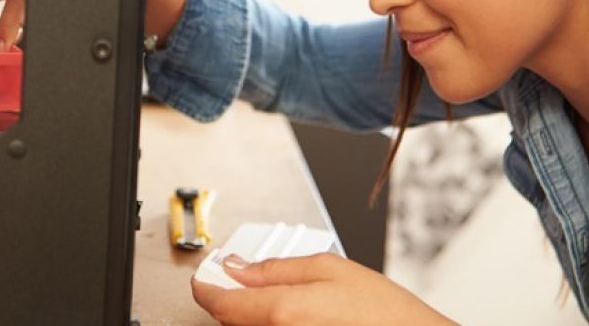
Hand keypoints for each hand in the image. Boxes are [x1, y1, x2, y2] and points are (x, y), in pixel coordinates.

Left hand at [191, 253, 455, 325]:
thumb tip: (238, 266)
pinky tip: (298, 318)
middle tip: (250, 280)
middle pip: (231, 320)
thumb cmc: (384, 313)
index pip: (220, 302)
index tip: (204, 277)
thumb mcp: (330, 268)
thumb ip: (277, 267)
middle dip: (235, 298)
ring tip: (292, 303)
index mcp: (284, 311)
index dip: (206, 286)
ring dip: (255, 316)